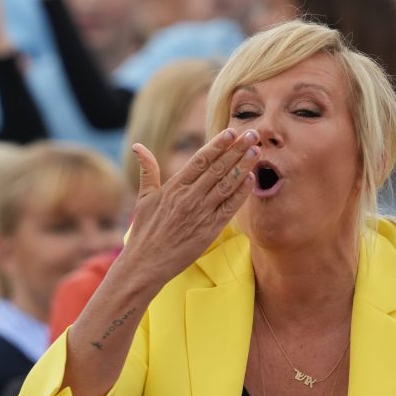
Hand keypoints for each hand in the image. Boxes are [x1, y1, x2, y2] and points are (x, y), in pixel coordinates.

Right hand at [123, 128, 262, 285]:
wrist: (146, 263)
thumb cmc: (144, 232)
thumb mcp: (144, 198)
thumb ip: (148, 171)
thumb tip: (138, 146)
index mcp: (174, 187)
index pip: (201, 160)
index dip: (218, 145)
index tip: (232, 132)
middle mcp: (190, 197)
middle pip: (218, 168)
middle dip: (237, 150)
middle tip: (253, 135)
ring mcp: (201, 213)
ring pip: (226, 185)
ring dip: (243, 167)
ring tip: (256, 151)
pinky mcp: (210, 229)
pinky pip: (229, 207)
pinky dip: (241, 193)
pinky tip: (251, 180)